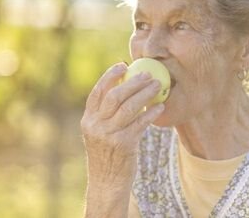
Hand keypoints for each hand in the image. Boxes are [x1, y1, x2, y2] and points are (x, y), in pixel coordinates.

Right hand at [80, 62, 164, 189]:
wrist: (106, 183)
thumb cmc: (106, 155)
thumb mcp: (98, 134)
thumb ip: (106, 115)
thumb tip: (124, 89)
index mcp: (88, 120)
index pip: (97, 92)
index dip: (110, 76)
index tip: (123, 65)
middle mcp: (96, 126)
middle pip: (114, 96)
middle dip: (132, 82)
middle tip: (147, 75)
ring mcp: (109, 135)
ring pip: (129, 107)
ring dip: (144, 93)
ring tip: (157, 86)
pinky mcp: (124, 144)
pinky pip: (140, 123)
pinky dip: (151, 113)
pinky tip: (160, 106)